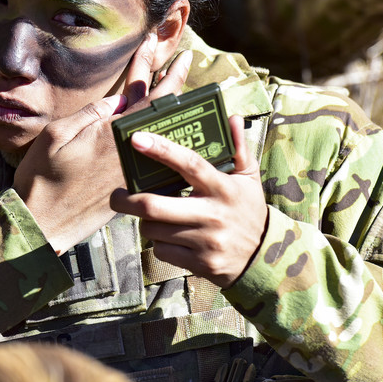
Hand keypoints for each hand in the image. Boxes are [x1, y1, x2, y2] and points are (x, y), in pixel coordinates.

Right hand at [14, 36, 191, 253]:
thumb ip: (92, 114)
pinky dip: (170, 142)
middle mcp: (132, 153)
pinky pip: (160, 162)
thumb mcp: (57, 135)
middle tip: (186, 58)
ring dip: (175, 110)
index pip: (143, 92)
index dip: (151, 64)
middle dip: (175, 80)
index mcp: (113, 134)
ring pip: (165, 134)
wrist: (42, 225)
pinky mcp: (134, 191)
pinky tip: (175, 134)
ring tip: (184, 89)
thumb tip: (119, 99)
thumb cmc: (42, 178)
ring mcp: (136, 172)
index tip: (155, 41)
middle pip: (163, 111)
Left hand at [110, 115, 268, 287]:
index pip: (189, 164)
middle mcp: (213, 215)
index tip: (136, 139)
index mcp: (223, 188)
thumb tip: (232, 118)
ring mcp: (205, 242)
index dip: (161, 150)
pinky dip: (158, 243)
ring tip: (152, 215)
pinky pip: (161, 251)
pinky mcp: (199, 263)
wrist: (266, 257)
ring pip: (153, 230)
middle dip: (126, 200)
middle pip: (154, 206)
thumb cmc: (248, 208)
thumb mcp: (249, 178)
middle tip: (116, 195)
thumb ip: (238, 148)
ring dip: (145, 221)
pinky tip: (169, 237)